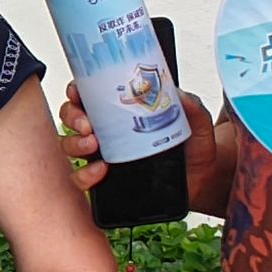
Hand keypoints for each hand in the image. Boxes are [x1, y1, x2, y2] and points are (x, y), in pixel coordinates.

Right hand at [56, 90, 225, 212]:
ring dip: (75, 143)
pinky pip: (80, 178)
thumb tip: (181, 95)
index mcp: (122, 110)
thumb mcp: (197, 123)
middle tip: (88, 124)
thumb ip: (193, 107)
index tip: (78, 92)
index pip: (89, 94)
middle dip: (72, 117)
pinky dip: (84, 175)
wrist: (201, 181)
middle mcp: (107, 130)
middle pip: (71, 117)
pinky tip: (100, 171)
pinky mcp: (104, 180)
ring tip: (94, 144)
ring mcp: (103, 155)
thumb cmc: (193, 149)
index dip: (76, 90)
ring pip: (70, 145)